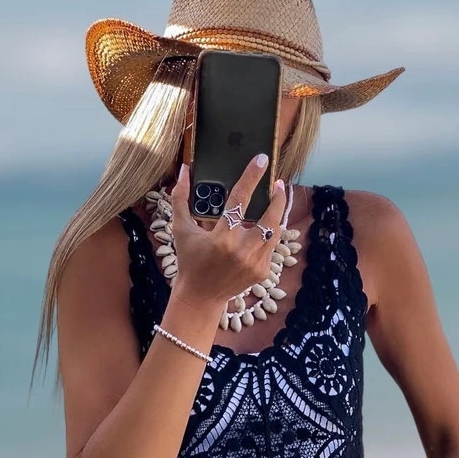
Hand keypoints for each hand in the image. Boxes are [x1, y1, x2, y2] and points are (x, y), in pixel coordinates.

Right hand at [168, 157, 286, 307]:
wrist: (201, 296)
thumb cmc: (189, 260)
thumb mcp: (181, 230)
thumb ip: (180, 199)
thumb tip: (184, 170)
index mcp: (222, 238)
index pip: (240, 200)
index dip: (251, 177)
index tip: (262, 161)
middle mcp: (242, 251)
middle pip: (270, 218)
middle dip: (278, 198)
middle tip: (278, 184)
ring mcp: (255, 263)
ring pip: (275, 231)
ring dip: (277, 214)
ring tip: (275, 200)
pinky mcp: (263, 271)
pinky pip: (271, 246)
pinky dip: (269, 233)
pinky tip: (266, 224)